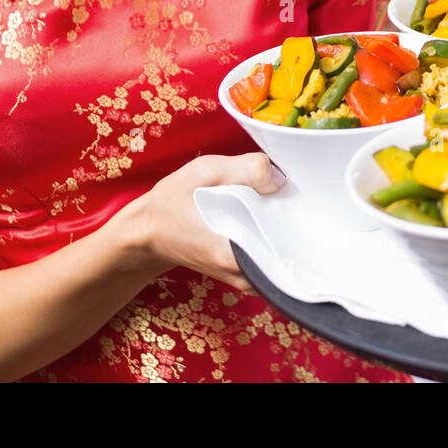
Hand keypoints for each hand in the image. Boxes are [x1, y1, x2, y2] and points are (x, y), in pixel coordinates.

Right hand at [124, 152, 285, 291]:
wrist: (147, 233)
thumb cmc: (171, 202)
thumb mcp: (204, 172)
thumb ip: (246, 169)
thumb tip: (281, 179)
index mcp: (233, 254)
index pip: (287, 243)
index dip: (300, 215)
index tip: (301, 195)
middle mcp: (243, 274)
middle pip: (289, 249)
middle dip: (296, 221)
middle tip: (293, 193)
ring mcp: (244, 278)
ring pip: (282, 255)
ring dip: (286, 228)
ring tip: (280, 202)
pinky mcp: (244, 274)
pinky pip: (272, 258)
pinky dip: (275, 237)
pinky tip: (269, 215)